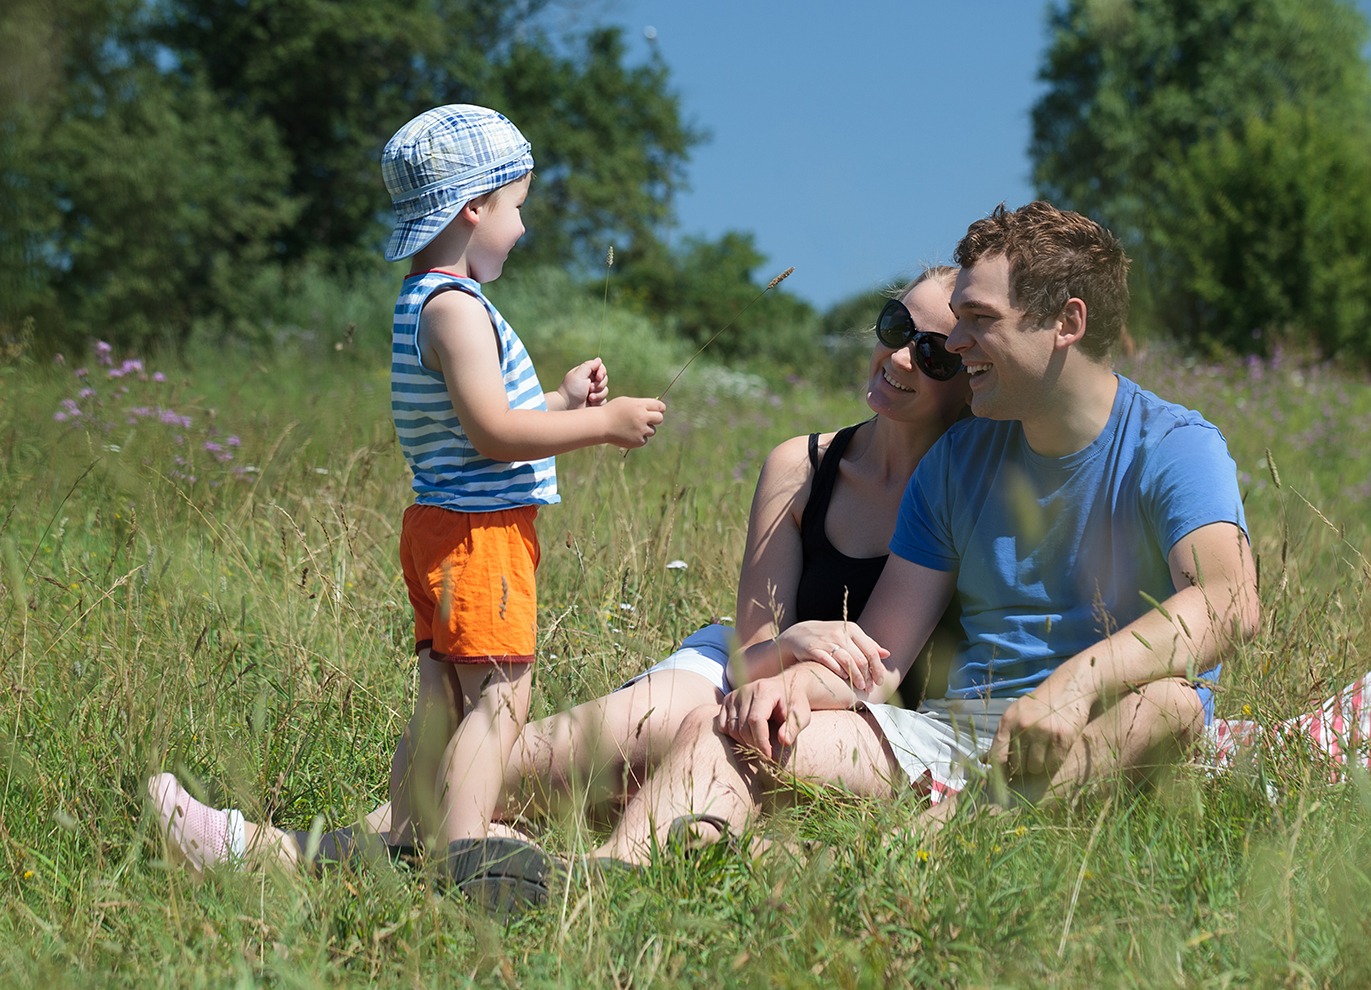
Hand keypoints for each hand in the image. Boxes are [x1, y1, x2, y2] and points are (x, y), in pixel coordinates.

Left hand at [558, 358, 608, 409]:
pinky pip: (604, 400)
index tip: (598, 378)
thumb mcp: (579, 374)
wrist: (566, 407)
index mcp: (586, 373)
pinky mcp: (595, 402)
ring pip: (605, 391)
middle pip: (604, 380)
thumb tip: (599, 359)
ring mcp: (593, 392)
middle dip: (599, 385)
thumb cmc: (572, 390)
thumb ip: (590, 365)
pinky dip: (598, 402)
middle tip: (589, 389)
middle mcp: (590, 382)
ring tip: (589, 398)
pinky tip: (590, 403)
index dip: (602, 373)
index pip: (600, 368)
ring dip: (598, 395)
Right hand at [603, 395, 665, 447]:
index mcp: (640, 405)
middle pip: (659, 419)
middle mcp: (642, 417)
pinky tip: (628, 434)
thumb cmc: (612, 411)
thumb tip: (656, 408)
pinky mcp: (638, 441)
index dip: (659, 408)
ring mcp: (641, 430)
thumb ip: (641, 404)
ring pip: (652, 431)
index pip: (660, 406)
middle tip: (647, 420)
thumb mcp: (626, 402)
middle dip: (655, 419)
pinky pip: (644, 439)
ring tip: (633, 427)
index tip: (657, 410)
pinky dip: (639, 438)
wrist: (601, 425)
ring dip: (646, 429)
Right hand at [715, 676, 811, 761]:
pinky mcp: (727, 701)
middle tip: (768, 754)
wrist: (785, 686)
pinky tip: (747, 735)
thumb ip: (793, 727)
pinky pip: (723, 725)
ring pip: (731, 728)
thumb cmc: (794, 702)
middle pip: (743, 727)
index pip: (756, 720)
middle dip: (755, 745)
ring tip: (760, 743)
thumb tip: (783, 742)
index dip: (761, 741)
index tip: (769, 756)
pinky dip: (732, 735)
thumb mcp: (801, 714)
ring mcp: (734, 695)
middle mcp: (745, 691)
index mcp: (764, 690)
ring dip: (744, 742)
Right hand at [774, 620, 888, 691]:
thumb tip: (887, 654)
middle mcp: (841, 633)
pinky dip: (838, 672)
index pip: (871, 652)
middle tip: (869, 688)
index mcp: (852, 629)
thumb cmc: (830, 637)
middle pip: (861, 659)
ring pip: (847, 662)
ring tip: (860, 687)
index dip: (877, 669)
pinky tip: (843, 679)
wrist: (800, 634)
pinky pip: (829, 662)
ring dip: (856, 677)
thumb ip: (867, 644)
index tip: (879, 681)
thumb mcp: (849, 636)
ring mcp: (827, 641)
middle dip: (867, 676)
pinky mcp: (814, 649)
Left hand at [986, 688, 1092, 779]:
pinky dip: (1052, 764)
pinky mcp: (1062, 738)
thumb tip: (983, 761)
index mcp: (1008, 721)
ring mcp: (1043, 732)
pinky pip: (1053, 764)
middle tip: (1028, 761)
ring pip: (1035, 768)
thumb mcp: (1015, 715)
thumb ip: (1001, 738)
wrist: (1068, 688)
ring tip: (1042, 754)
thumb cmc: (1038, 705)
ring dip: (1038, 767)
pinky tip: (1054, 753)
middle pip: (1017, 766)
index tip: (1004, 779)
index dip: (999, 772)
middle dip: (1021, 768)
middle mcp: (1024, 727)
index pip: (998, 756)